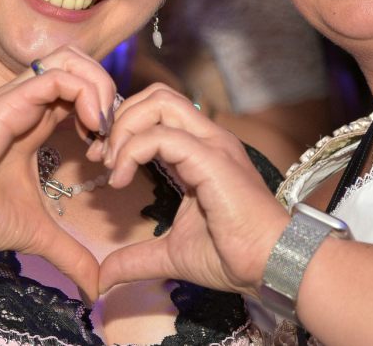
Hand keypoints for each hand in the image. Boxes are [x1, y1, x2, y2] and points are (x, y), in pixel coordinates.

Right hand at [0, 46, 116, 300]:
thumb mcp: (37, 235)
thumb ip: (69, 254)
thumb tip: (95, 287)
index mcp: (32, 123)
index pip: (78, 92)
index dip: (104, 112)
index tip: (111, 150)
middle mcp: (25, 103)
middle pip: (78, 64)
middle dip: (107, 89)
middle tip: (115, 131)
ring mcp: (15, 99)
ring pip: (69, 60)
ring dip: (99, 87)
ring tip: (105, 126)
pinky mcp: (7, 103)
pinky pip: (55, 77)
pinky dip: (84, 94)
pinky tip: (92, 129)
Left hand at [95, 84, 289, 296]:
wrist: (270, 266)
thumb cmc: (233, 255)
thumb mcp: (171, 254)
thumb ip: (135, 258)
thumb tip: (104, 277)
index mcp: (199, 151)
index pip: (156, 112)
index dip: (123, 127)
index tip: (103, 162)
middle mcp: (206, 138)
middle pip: (155, 95)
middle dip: (119, 119)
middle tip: (102, 157)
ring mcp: (211, 144)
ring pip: (158, 102)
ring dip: (124, 128)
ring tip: (112, 166)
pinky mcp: (211, 158)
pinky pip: (162, 136)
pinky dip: (131, 151)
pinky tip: (121, 180)